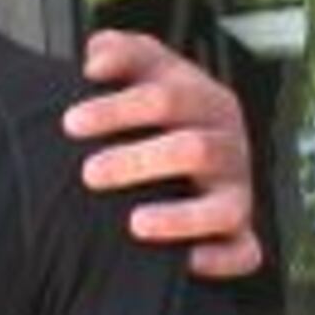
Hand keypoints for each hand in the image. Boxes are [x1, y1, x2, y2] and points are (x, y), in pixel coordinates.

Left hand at [65, 28, 263, 280]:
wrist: (189, 157)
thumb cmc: (157, 112)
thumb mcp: (146, 72)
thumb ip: (123, 53)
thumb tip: (96, 59)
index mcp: (206, 101)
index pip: (166, 97)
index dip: (118, 108)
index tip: (70, 123)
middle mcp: (229, 145)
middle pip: (192, 150)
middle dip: (138, 161)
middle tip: (88, 174)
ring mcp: (237, 192)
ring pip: (223, 208)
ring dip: (179, 217)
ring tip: (133, 224)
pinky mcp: (240, 235)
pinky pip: (244, 253)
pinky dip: (220, 260)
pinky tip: (185, 262)